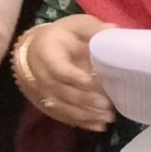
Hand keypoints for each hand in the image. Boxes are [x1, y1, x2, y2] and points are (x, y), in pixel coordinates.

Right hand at [13, 14, 115, 130]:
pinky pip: (63, 116)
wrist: (36, 50)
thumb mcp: (75, 26)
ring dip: (85, 115)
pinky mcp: (47, 103)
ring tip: (108, 118)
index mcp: (47, 53)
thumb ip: (92, 29)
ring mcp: (42, 92)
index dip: (74, 77)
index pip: (58, 69)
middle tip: (108, 105)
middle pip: (62, 91)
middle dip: (85, 100)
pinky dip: (81, 123)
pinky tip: (99, 126)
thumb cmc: (62, 37)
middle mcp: (40, 75)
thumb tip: (114, 32)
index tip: (94, 82)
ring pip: (62, 107)